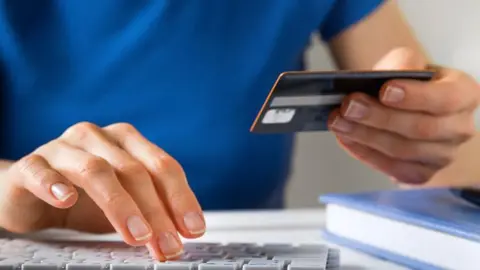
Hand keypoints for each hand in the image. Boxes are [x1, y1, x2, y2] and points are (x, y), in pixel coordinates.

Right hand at [0, 122, 204, 259]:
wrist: (29, 192)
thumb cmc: (84, 197)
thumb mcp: (125, 204)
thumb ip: (150, 211)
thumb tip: (180, 235)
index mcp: (127, 142)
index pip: (163, 166)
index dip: (181, 198)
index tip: (193, 229)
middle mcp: (98, 138)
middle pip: (134, 170)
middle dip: (156, 211)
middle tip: (168, 244)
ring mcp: (63, 148)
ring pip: (95, 170)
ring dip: (120, 204)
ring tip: (137, 235)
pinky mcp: (30, 165)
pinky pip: (40, 171)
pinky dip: (54, 184)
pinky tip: (66, 200)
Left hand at [328, 47, 479, 184]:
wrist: (402, 105)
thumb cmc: (407, 83)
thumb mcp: (407, 63)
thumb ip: (402, 63)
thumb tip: (384, 78)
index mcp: (464, 94)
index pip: (445, 98)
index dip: (414, 97)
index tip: (384, 90)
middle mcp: (459, 128)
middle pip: (421, 129)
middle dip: (379, 117)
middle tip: (349, 105)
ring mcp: (442, 156)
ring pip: (403, 151)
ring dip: (365, 136)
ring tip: (339, 121)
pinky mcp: (421, 173)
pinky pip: (392, 168)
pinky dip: (365, 153)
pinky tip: (346, 138)